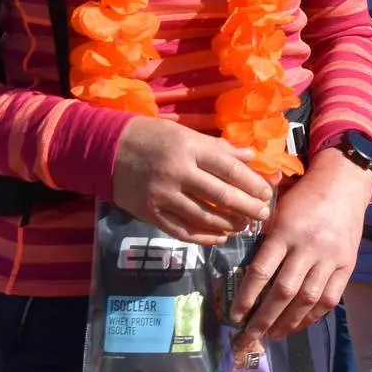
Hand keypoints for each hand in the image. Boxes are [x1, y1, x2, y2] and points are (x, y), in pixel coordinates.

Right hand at [110, 116, 273, 244]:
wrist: (105, 149)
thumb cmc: (151, 137)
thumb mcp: (185, 134)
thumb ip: (218, 147)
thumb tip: (251, 155)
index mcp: (190, 148)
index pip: (229, 168)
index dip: (252, 183)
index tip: (267, 193)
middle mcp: (178, 172)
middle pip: (221, 196)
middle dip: (247, 208)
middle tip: (262, 215)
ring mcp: (162, 196)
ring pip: (204, 217)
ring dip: (229, 225)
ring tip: (244, 227)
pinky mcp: (150, 214)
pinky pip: (182, 231)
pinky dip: (204, 238)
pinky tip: (219, 238)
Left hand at [232, 146, 371, 350]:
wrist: (343, 184)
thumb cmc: (303, 197)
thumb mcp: (278, 211)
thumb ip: (265, 240)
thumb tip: (245, 276)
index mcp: (285, 231)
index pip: (261, 271)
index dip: (246, 297)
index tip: (235, 316)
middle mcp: (308, 246)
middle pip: (283, 291)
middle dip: (264, 318)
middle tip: (250, 336)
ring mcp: (330, 257)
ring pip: (307, 299)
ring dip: (288, 322)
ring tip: (273, 335)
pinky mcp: (347, 264)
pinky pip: (330, 298)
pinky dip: (313, 315)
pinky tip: (299, 324)